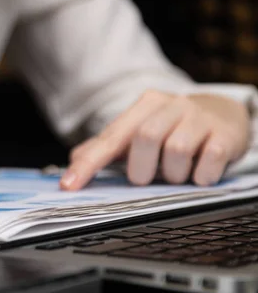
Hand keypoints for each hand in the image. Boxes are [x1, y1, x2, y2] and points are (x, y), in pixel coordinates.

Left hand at [61, 90, 250, 189]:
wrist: (223, 114)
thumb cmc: (171, 128)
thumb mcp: (139, 131)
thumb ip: (107, 147)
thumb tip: (74, 160)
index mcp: (144, 106)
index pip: (110, 138)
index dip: (88, 164)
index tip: (68, 186)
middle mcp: (172, 106)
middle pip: (145, 139)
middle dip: (142, 169)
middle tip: (147, 177)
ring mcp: (200, 118)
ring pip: (177, 150)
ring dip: (172, 175)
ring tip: (176, 174)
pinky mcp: (225, 134)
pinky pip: (208, 160)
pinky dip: (200, 176)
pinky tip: (198, 173)